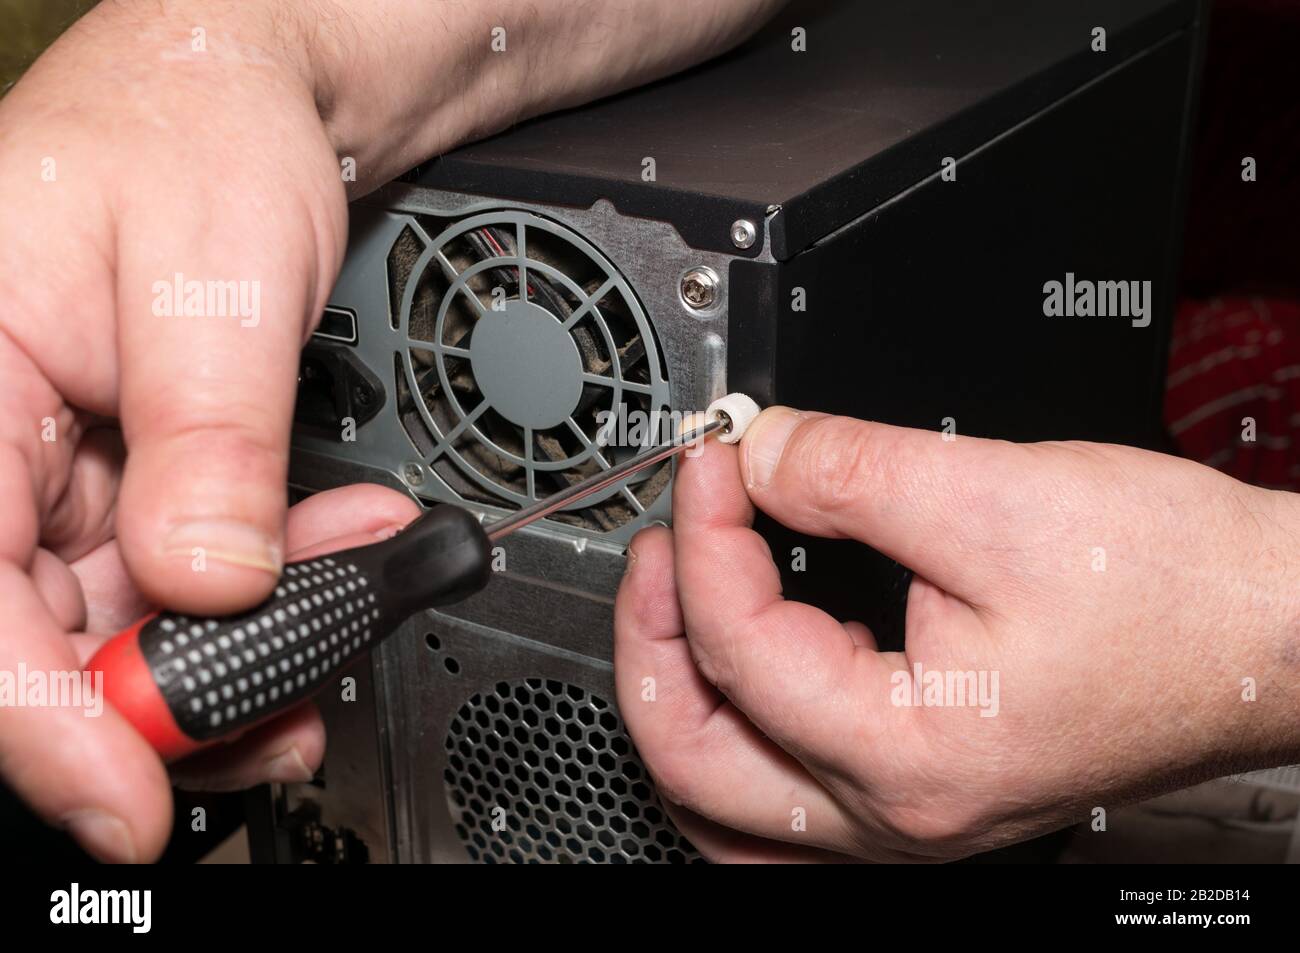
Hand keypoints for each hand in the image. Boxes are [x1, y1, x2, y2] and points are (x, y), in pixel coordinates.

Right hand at [0, 0, 781, 862]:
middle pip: (41, 638)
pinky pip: (177, 577)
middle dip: (182, 689)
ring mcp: (50, 472)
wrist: (245, 97)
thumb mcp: (211, 281)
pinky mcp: (119, 481)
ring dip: (248, 635)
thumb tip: (212, 585)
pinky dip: (266, 588)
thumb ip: (210, 443)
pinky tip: (337, 555)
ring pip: (122, 623)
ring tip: (355, 579)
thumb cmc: (197, 135)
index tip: (131, 800)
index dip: (44, 721)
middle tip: (301, 685)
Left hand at [614, 407, 1299, 861]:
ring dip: (681, 693)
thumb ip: (851, 469)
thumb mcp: (996, 498)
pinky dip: (736, 724)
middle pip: (695, 758)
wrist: (1272, 628)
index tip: (714, 462)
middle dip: (653, 634)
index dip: (705, 533)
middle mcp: (899, 811)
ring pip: (727, 796)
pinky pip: (782, 793)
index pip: (736, 645)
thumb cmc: (1180, 589)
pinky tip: (741, 662)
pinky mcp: (925, 782)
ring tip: (676, 602)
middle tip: (662, 541)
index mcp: (908, 754)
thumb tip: (762, 451)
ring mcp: (909, 811)